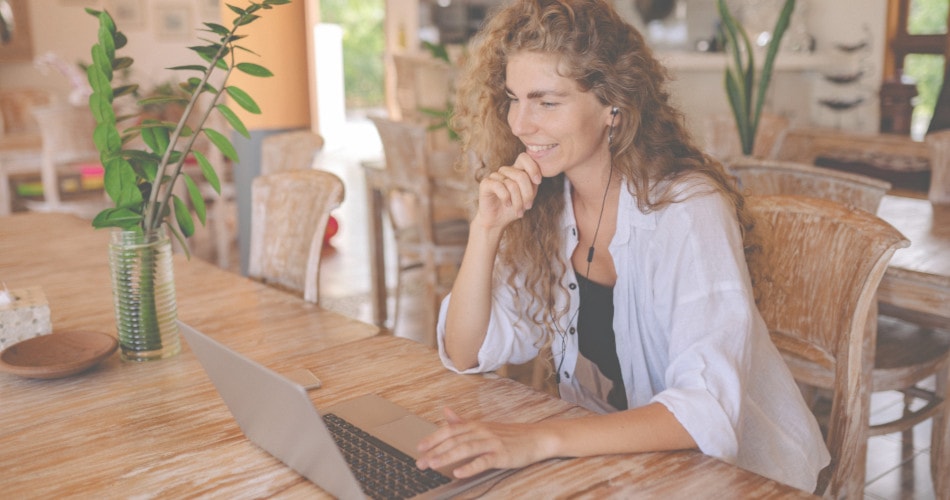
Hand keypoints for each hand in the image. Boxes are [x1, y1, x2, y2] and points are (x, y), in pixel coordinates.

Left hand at [415, 407, 553, 477]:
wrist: (536, 437)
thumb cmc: (510, 434)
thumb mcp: (484, 426)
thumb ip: (463, 422)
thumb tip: (446, 412)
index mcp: (475, 425)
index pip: (450, 431)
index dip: (433, 439)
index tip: (420, 448)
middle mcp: (481, 431)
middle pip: (454, 440)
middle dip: (435, 451)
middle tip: (420, 462)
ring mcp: (491, 442)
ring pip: (465, 448)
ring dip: (447, 457)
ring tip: (432, 465)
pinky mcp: (501, 455)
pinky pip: (483, 461)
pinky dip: (470, 467)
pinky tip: (458, 473)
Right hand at [473, 153, 542, 230]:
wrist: (497, 221)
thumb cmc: (513, 208)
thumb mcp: (528, 196)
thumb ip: (533, 184)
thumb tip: (537, 177)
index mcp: (515, 170)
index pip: (524, 158)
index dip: (533, 168)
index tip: (538, 182)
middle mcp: (505, 171)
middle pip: (521, 175)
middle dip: (527, 194)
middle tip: (528, 207)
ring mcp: (494, 176)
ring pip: (511, 184)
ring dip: (518, 201)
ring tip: (519, 211)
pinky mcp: (485, 183)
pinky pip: (499, 187)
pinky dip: (506, 198)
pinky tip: (507, 204)